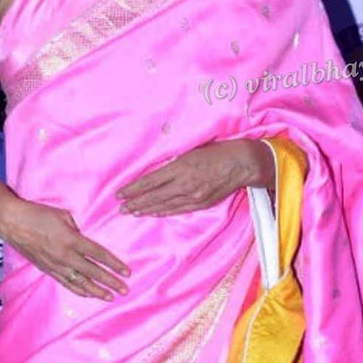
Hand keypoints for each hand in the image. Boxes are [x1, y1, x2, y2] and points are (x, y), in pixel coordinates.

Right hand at [0, 195, 129, 300]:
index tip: (126, 272)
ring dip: (96, 291)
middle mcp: (65, 256)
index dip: (114, 264)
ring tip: (110, 297)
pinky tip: (88, 294)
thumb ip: (77, 229)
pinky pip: (66, 283)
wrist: (12, 222)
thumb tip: (83, 239)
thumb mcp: (63, 216)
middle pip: (93, 272)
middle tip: (124, 290)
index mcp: (72, 240)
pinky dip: (79, 290)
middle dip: (110, 282)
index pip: (99, 255)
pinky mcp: (46, 270)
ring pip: (80, 282)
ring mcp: (55, 265)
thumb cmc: (38, 214)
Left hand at [117, 139, 273, 216]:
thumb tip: (157, 168)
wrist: (241, 163)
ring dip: (147, 209)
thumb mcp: (192, 150)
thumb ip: (175, 161)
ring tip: (133, 212)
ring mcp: (193, 196)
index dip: (134, 189)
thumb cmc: (217, 151)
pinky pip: (178, 210)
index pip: (150, 181)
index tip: (120, 193)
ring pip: (165, 205)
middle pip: (154, 196)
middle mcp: (185, 184)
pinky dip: (164, 212)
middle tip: (121, 208)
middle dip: (136, 202)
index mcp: (181, 167)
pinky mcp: (201, 204)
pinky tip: (154, 213)